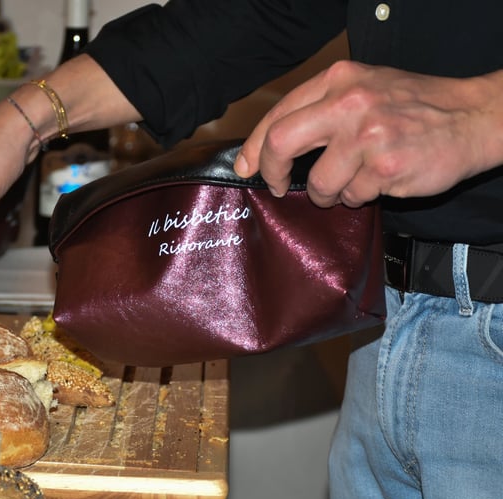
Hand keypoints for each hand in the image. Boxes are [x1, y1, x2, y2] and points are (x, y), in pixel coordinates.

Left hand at [235, 60, 502, 206]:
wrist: (472, 117)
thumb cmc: (413, 106)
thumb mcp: (365, 88)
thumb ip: (321, 109)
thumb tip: (269, 146)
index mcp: (340, 80)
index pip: (279, 114)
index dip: (255, 146)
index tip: (247, 166)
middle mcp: (350, 103)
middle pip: (282, 143)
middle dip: (273, 171)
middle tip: (278, 186)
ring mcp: (368, 136)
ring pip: (320, 183)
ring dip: (329, 193)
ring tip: (350, 183)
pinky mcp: (385, 168)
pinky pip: (352, 197)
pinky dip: (360, 197)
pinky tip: (379, 181)